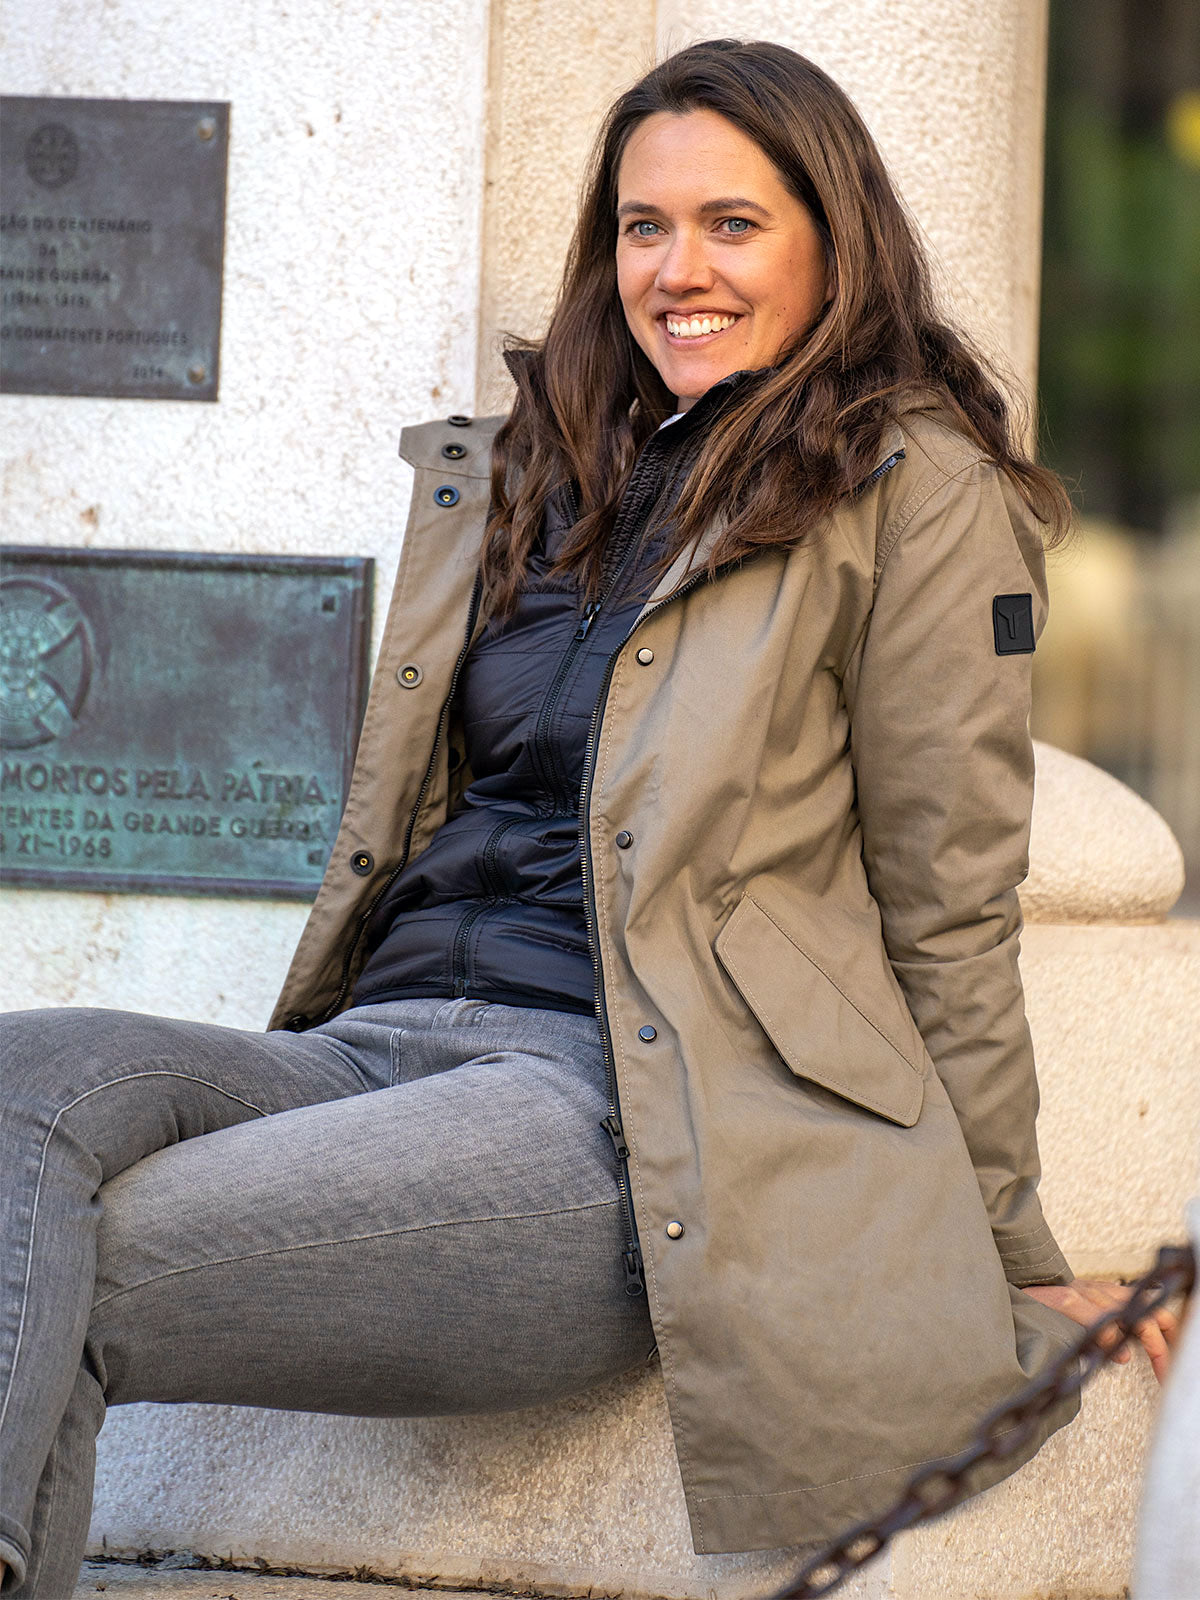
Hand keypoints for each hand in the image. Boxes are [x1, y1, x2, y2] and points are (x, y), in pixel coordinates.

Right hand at [1022, 1278, 1179, 1383]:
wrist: (1006, 1298)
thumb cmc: (1041, 1311)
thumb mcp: (1079, 1319)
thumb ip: (1103, 1329)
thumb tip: (1125, 1353)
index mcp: (1105, 1293)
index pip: (1154, 1305)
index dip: (1172, 1331)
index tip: (1177, 1360)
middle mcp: (1098, 1289)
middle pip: (1149, 1310)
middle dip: (1164, 1344)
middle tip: (1169, 1375)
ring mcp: (1081, 1293)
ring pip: (1130, 1313)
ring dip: (1149, 1343)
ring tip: (1160, 1369)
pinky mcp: (1063, 1300)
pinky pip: (1095, 1316)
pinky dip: (1111, 1335)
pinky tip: (1120, 1353)